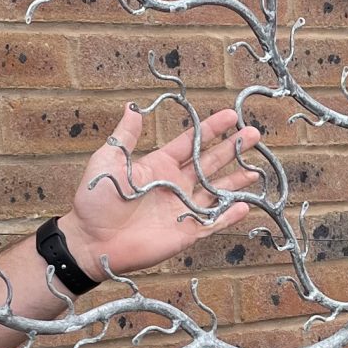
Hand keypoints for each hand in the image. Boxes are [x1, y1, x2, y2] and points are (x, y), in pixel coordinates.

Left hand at [61, 105, 262, 281]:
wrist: (91, 240)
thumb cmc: (95, 199)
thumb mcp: (109, 160)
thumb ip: (126, 136)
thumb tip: (132, 107)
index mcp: (160, 165)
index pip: (192, 143)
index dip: (212, 129)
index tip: (231, 115)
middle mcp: (176, 185)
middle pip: (210, 163)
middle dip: (233, 149)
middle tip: (254, 134)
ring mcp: (183, 209)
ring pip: (217, 192)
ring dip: (236, 181)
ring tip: (256, 170)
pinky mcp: (186, 232)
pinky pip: (212, 222)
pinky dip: (229, 215)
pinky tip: (245, 205)